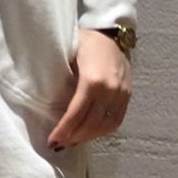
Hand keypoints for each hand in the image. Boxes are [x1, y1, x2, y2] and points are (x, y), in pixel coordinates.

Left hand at [47, 27, 130, 149]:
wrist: (110, 32)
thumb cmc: (83, 42)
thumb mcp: (67, 58)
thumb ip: (62, 82)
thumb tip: (49, 107)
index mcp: (93, 81)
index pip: (76, 114)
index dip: (64, 131)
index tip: (52, 141)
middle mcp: (110, 89)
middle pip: (91, 124)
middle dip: (73, 137)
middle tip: (59, 144)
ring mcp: (122, 93)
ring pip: (106, 126)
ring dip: (88, 137)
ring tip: (72, 141)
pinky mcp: (128, 94)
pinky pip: (117, 120)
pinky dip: (103, 130)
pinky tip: (90, 133)